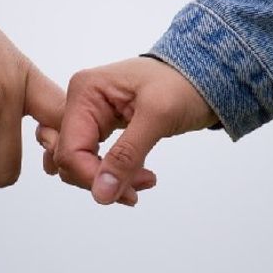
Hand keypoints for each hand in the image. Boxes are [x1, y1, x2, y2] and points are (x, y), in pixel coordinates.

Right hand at [50, 57, 217, 205]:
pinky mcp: (101, 127)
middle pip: (70, 159)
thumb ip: (126, 155)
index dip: (92, 177)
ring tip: (143, 179)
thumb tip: (101, 194)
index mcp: (85, 91)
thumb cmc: (183, 84)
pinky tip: (137, 174)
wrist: (202, 78)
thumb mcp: (158, 116)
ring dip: (107, 180)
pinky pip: (93, 160)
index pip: (70, 149)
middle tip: (141, 186)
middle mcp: (80, 102)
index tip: (128, 192)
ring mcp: (89, 115)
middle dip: (102, 179)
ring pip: (80, 163)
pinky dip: (112, 174)